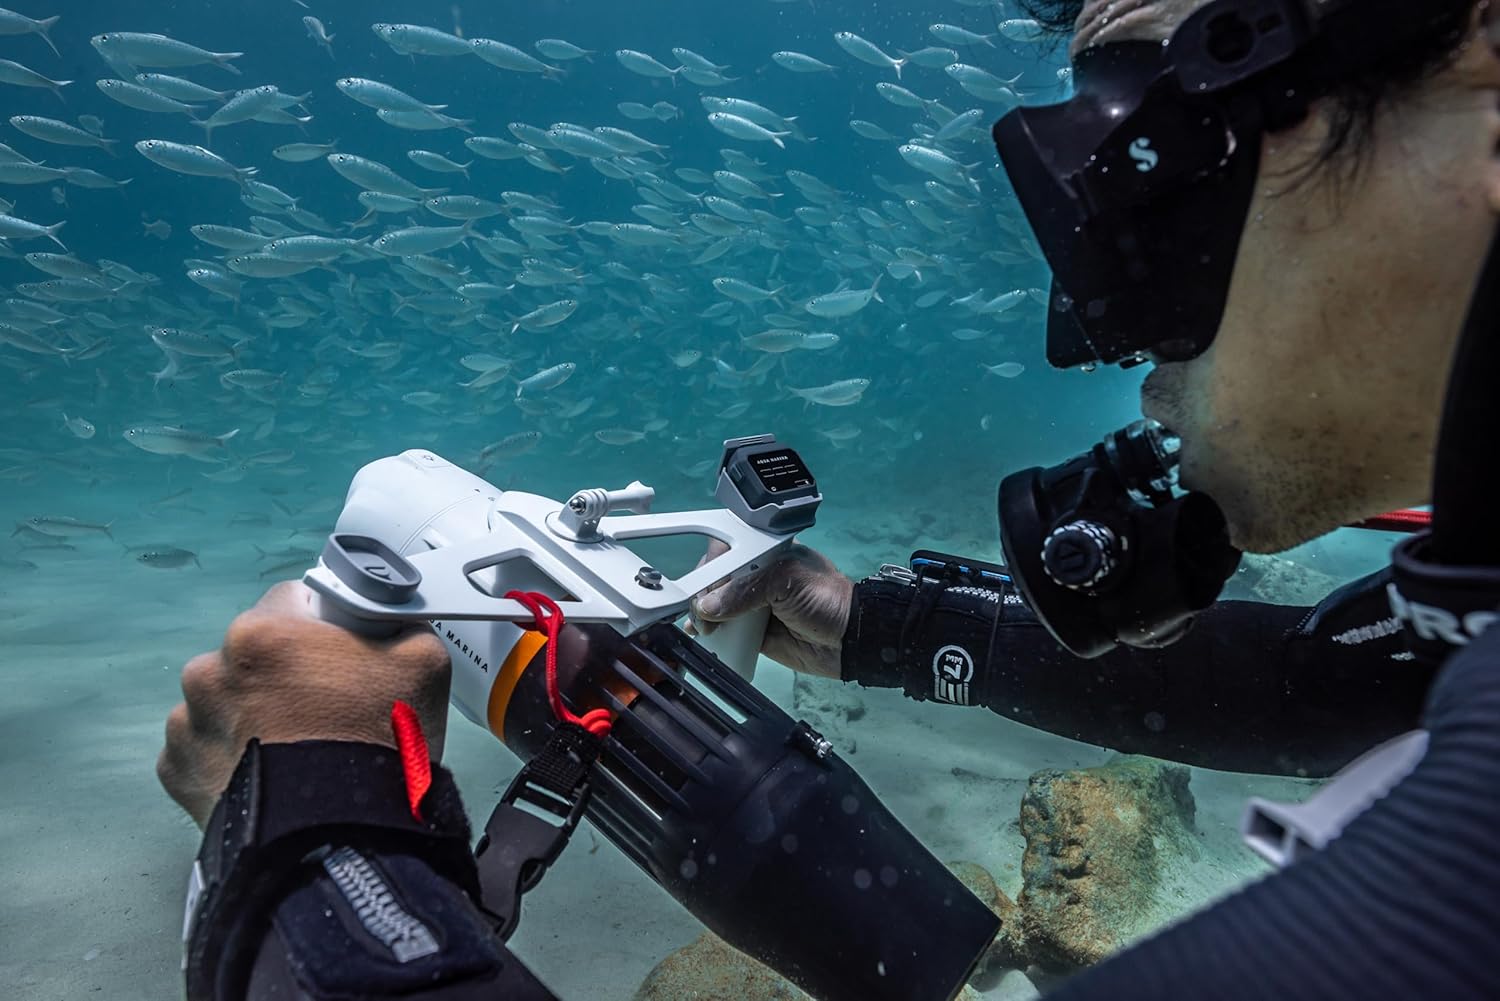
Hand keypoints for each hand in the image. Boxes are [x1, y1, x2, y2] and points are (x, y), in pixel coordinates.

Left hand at [157, 580, 451, 827]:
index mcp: (262, 633)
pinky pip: (207, 746)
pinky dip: (232, 754)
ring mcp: (187, 724)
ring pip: (226, 699)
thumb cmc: (375, 747)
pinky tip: (269, 771)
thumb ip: (400, 624)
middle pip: (256, 652)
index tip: (344, 653)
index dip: (325, 624)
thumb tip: (388, 620)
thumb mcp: (423, 663)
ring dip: (252, 712)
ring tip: (296, 747)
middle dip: (286, 671)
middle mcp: (209, 671)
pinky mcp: (177, 772)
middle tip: (327, 707)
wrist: (339, 842)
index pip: (294, 599)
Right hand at [689, 540, 853, 677]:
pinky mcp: (753, 632)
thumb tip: (709, 606)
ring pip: (717, 606)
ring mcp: (754, 605)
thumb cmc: (828, 600)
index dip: (713, 566)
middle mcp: (758, 576)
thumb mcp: (788, 582)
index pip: (729, 551)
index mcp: (768, 553)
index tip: (706, 584)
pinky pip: (726, 631)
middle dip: (705, 593)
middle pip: (717, 579)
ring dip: (702, 615)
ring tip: (700, 626)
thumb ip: (748, 590)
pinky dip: (712, 633)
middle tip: (703, 610)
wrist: (849, 641)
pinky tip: (703, 635)